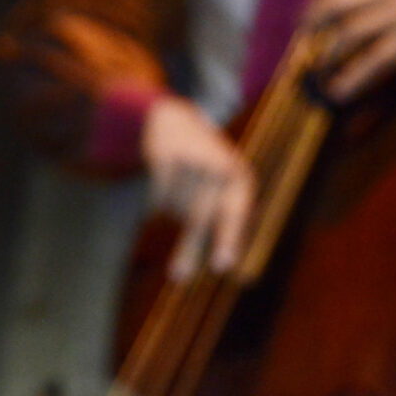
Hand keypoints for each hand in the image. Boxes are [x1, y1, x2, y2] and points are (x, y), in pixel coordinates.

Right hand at [144, 95, 253, 280]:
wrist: (175, 117)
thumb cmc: (205, 164)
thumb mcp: (225, 183)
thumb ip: (227, 216)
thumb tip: (224, 265)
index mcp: (240, 175)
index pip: (235, 213)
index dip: (228, 240)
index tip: (221, 267)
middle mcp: (218, 165)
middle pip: (200, 217)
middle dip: (189, 249)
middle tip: (179, 278)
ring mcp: (191, 159)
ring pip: (175, 209)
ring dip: (172, 211)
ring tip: (179, 186)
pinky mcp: (164, 156)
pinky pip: (157, 199)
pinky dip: (156, 201)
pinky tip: (162, 180)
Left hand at [303, 0, 395, 103]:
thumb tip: (341, 1)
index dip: (315, 7)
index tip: (302, 22)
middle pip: (336, 5)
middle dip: (312, 26)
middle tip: (302, 45)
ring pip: (350, 34)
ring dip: (329, 56)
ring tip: (319, 75)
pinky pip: (374, 61)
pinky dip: (353, 77)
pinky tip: (340, 91)